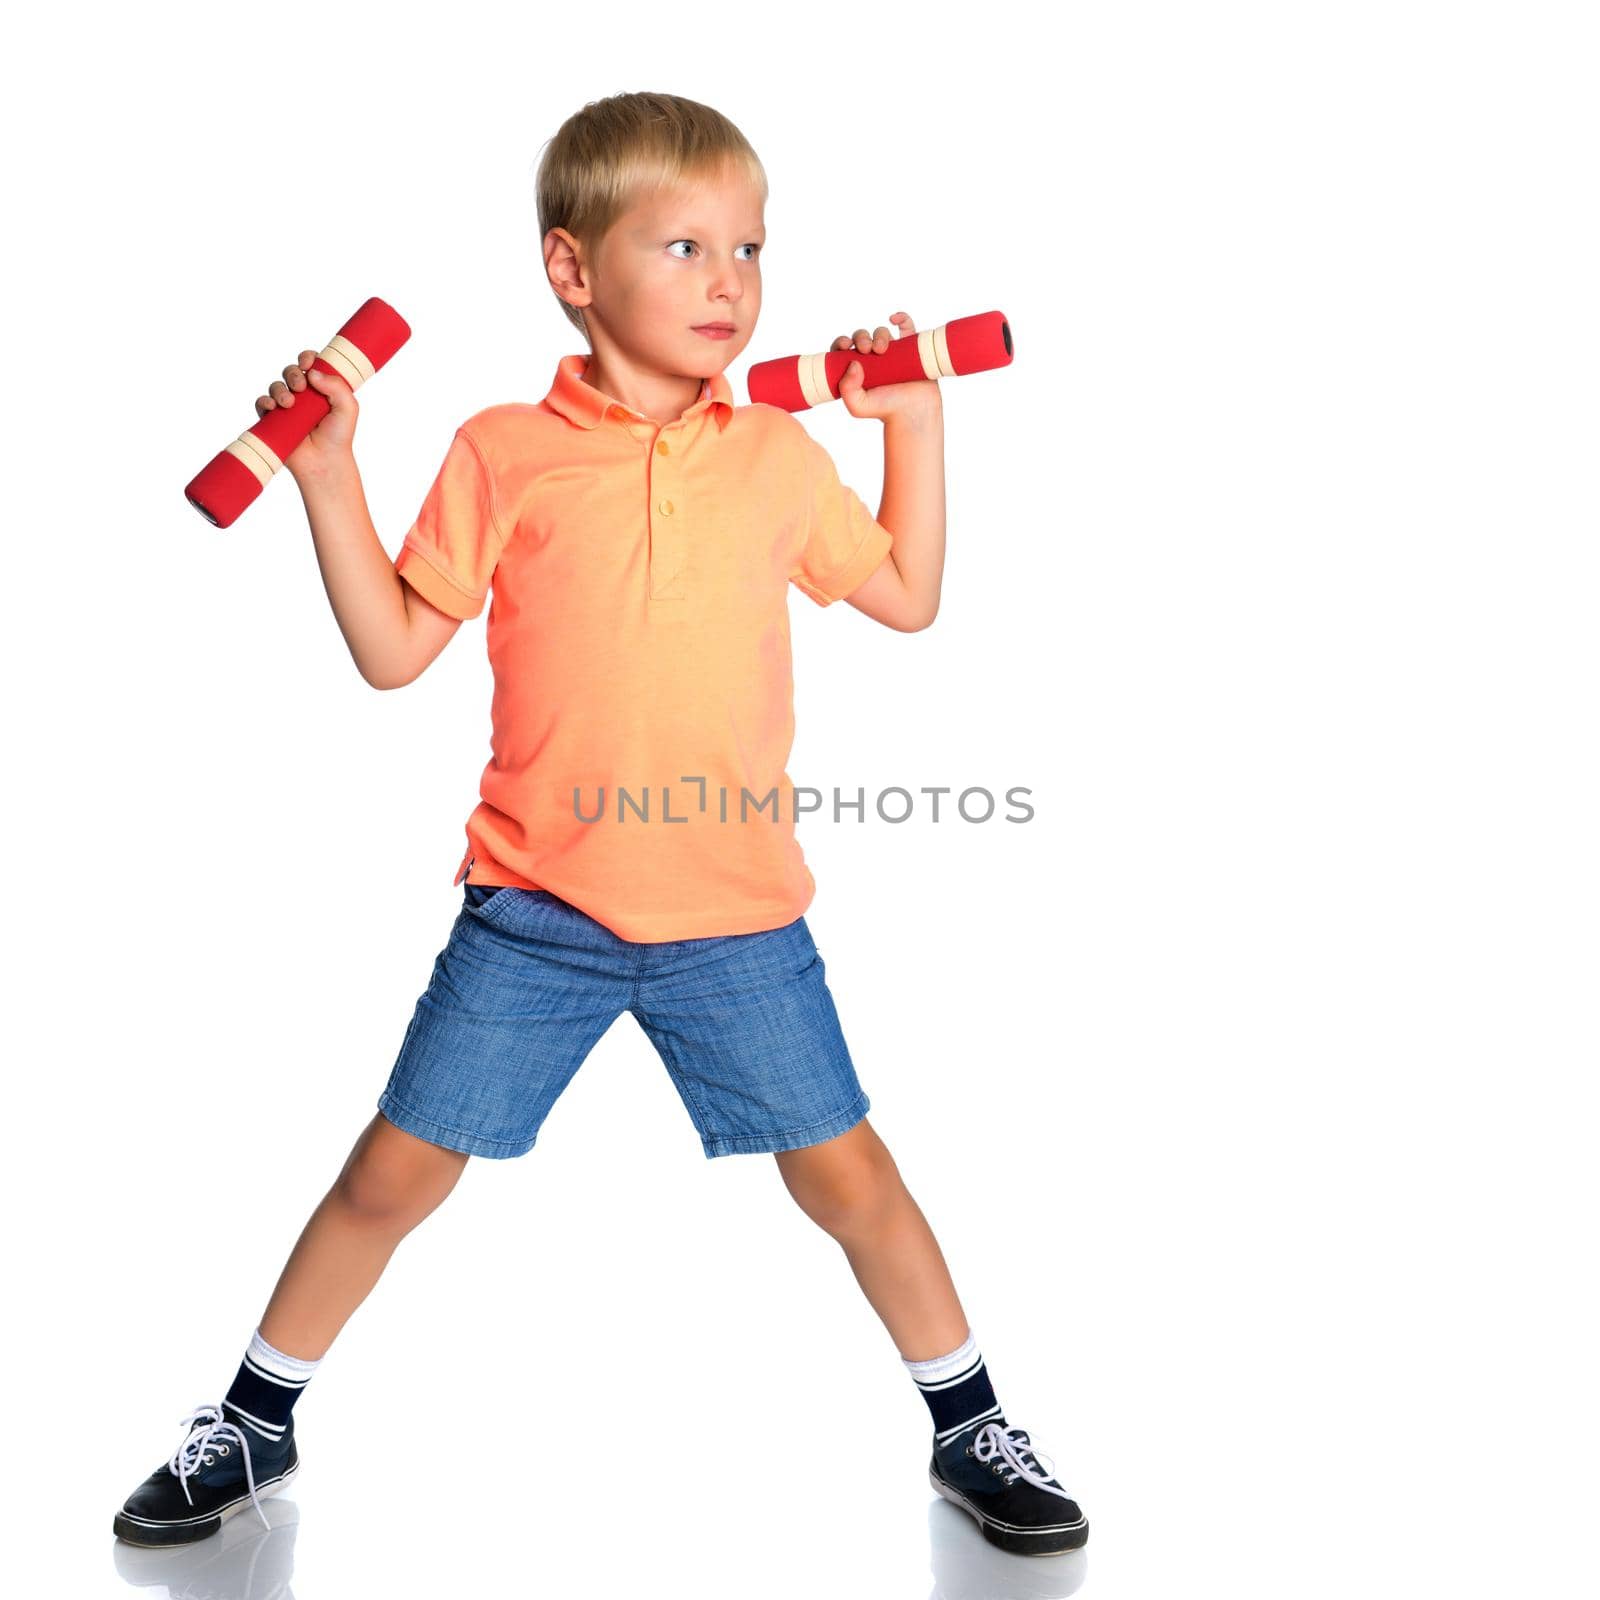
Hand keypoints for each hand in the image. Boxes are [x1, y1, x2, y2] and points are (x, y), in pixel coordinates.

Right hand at [254, 347, 358, 482]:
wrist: (324, 462)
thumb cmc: (338, 436)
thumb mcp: (348, 408)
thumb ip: (337, 386)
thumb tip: (312, 373)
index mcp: (321, 387)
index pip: (311, 363)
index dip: (307, 358)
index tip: (307, 364)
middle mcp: (303, 394)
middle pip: (291, 371)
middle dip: (292, 373)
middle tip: (301, 388)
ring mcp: (287, 406)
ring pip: (276, 386)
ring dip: (280, 390)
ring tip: (289, 404)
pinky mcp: (274, 419)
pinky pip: (262, 403)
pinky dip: (265, 401)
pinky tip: (273, 407)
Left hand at [830, 311, 941, 421]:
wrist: (912, 414)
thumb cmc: (884, 411)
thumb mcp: (857, 405)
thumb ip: (847, 389)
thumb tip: (853, 363)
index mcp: (856, 368)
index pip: (843, 349)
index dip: (841, 342)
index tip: (845, 345)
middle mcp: (872, 358)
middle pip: (862, 337)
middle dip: (861, 337)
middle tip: (865, 350)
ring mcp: (892, 352)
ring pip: (881, 332)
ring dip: (879, 334)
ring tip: (882, 349)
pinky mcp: (910, 349)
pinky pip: (907, 327)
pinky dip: (901, 318)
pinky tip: (894, 319)